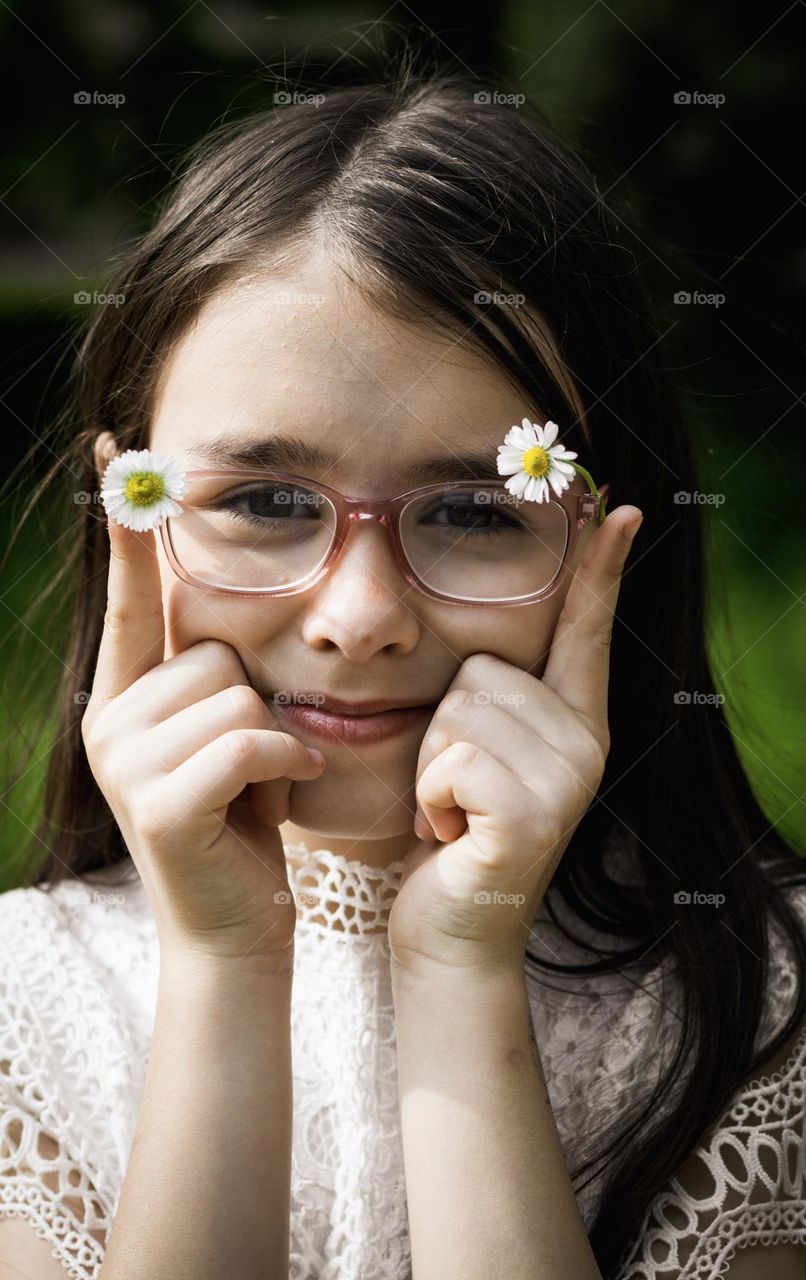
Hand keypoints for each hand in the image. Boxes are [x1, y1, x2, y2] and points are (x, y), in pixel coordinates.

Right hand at [81, 510, 325, 966]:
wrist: (237, 925)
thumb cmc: (244, 822)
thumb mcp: (230, 736)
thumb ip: (218, 678)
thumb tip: (230, 610)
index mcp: (123, 700)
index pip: (129, 605)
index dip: (130, 538)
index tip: (117, 453)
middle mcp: (109, 724)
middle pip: (213, 653)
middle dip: (254, 705)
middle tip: (249, 766)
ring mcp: (125, 765)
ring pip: (235, 696)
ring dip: (272, 739)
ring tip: (257, 786)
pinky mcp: (157, 805)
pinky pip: (247, 741)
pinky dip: (283, 765)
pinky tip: (279, 794)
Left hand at [387, 505, 642, 975]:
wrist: (451, 933)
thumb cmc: (451, 836)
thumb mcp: (473, 757)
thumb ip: (489, 702)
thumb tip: (476, 650)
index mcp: (573, 722)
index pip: (584, 630)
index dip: (599, 569)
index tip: (616, 507)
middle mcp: (584, 743)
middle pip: (480, 670)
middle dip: (443, 731)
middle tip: (457, 792)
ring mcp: (567, 780)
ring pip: (460, 712)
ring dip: (431, 766)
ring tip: (452, 813)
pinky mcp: (535, 815)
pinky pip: (452, 759)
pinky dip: (429, 797)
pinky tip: (449, 834)